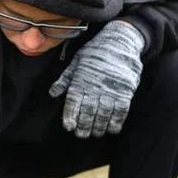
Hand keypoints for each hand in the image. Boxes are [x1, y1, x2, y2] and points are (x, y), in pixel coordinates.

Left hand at [49, 20, 144, 137]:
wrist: (119, 42)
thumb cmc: (95, 52)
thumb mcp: (76, 62)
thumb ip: (64, 80)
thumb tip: (52, 93)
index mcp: (81, 80)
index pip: (73, 102)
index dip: (70, 116)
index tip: (68, 127)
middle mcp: (95, 87)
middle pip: (88, 112)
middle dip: (84, 126)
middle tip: (82, 135)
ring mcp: (111, 90)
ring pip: (104, 114)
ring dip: (99, 127)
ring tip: (96, 133)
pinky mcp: (125, 91)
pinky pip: (121, 110)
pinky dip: (116, 122)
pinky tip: (112, 129)